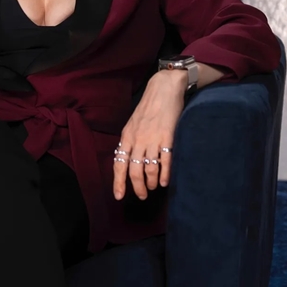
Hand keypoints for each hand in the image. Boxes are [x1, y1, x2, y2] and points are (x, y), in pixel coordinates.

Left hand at [113, 69, 186, 199]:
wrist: (163, 90)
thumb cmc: (148, 108)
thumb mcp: (132, 124)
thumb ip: (130, 142)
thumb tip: (127, 161)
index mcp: (127, 137)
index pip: (119, 164)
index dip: (118, 182)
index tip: (119, 196)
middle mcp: (138, 140)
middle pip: (134, 171)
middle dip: (137, 187)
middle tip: (142, 196)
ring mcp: (153, 139)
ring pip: (149, 168)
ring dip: (150, 182)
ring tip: (153, 187)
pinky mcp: (168, 137)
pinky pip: (165, 161)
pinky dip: (164, 174)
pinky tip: (164, 182)